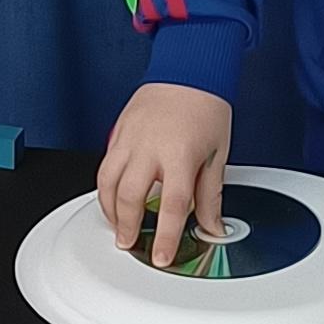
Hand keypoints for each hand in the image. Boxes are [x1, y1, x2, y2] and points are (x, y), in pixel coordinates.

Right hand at [97, 82, 232, 267]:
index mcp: (181, 154)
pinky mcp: (119, 130)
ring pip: (107, 181)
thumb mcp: (218, 153)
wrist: (189, 67)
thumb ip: (210, 194)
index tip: (161, 257)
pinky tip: (113, 197)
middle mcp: (151, 147)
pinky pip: (105, 164)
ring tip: (118, 225)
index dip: (165, 237)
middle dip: (127, 227)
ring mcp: (130, 137)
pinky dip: (106, 186)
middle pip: (131, 197)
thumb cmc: (206, 105)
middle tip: (130, 244)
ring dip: (110, 209)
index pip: (171, 206)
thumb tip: (212, 226)